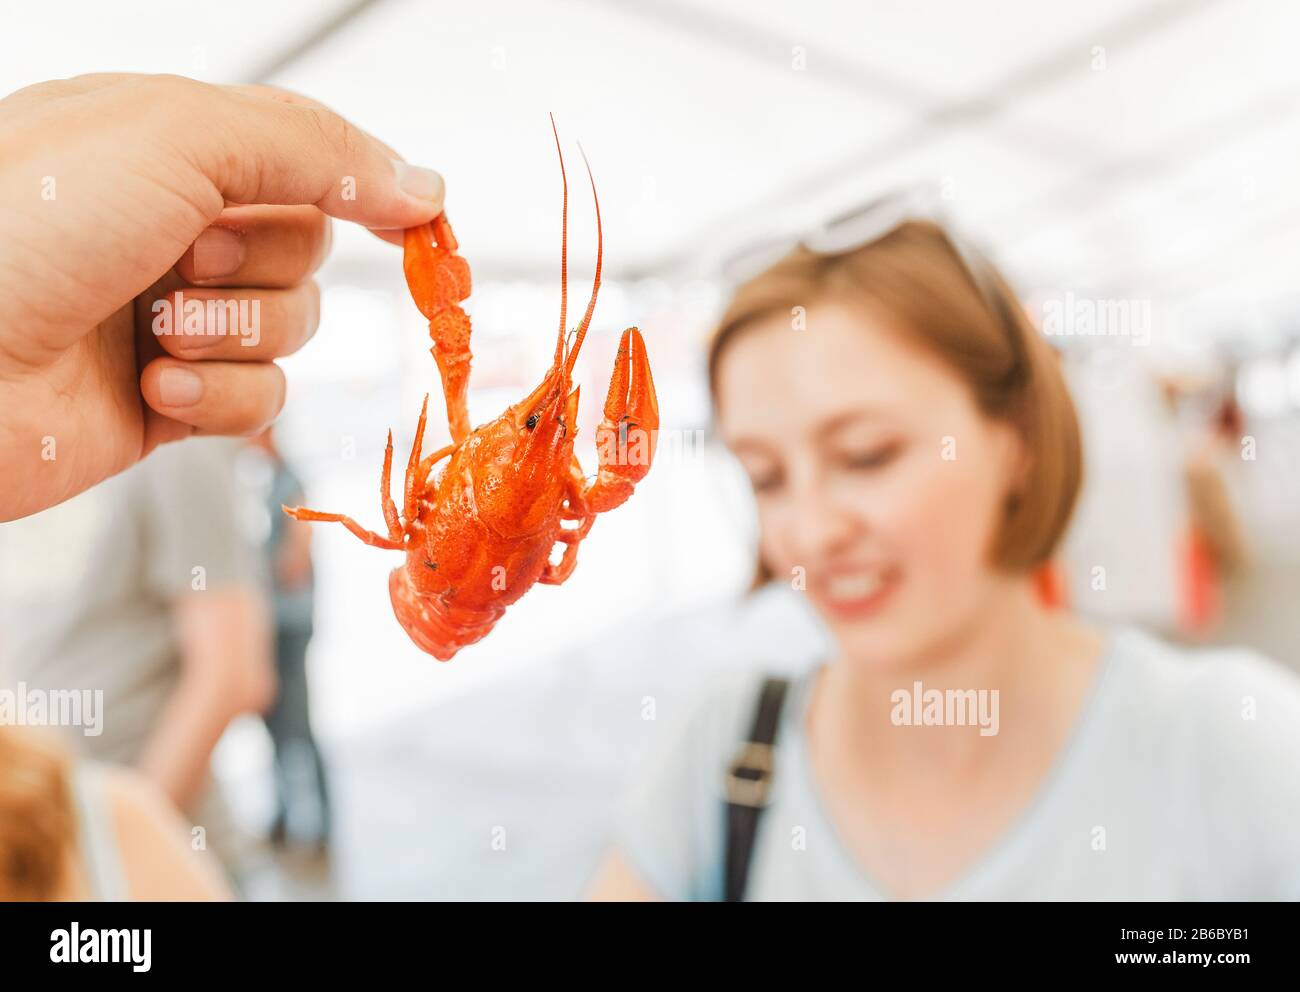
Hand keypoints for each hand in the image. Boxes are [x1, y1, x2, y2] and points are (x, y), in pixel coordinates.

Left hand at [0, 73, 444, 521]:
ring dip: (237, 334)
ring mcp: (170, 316)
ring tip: (156, 331)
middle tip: (191, 259)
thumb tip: (418, 185)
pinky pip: (260, 401)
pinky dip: (219, 397)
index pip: (304, 154)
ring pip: (292, 329)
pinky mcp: (171, 399)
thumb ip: (311, 149)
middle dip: (265, 265)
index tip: (420, 220)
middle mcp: (169, 228)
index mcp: (162, 145)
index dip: (366, 184)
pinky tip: (155, 387)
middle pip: (309, 249)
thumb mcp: (174, 140)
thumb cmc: (19, 231)